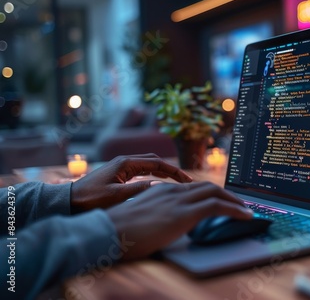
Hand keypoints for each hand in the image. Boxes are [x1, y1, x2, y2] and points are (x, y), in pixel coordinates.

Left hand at [71, 154, 192, 211]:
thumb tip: (161, 185)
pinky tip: (160, 183)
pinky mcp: (118, 173)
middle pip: (155, 161)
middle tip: (186, 182)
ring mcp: (121, 166)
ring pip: (148, 165)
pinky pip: (141, 170)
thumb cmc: (91, 199)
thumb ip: (140, 189)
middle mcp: (125, 161)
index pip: (157, 163)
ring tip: (177, 183)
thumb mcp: (117, 196)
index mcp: (126, 163)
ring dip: (163, 172)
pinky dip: (154, 175)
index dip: (174, 171)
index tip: (187, 181)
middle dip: (171, 170)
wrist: (70, 201)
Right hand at [106, 181, 253, 259]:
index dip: (210, 193)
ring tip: (246, 210)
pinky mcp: (184, 213)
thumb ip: (156, 215)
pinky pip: (217, 206)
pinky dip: (235, 209)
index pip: (193, 187)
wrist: (105, 233)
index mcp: (162, 190)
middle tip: (239, 203)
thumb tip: (165, 224)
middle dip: (227, 194)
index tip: (221, 200)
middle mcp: (172, 190)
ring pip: (215, 192)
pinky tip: (244, 215)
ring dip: (234, 200)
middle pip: (208, 186)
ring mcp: (178, 200)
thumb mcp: (141, 218)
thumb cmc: (118, 231)